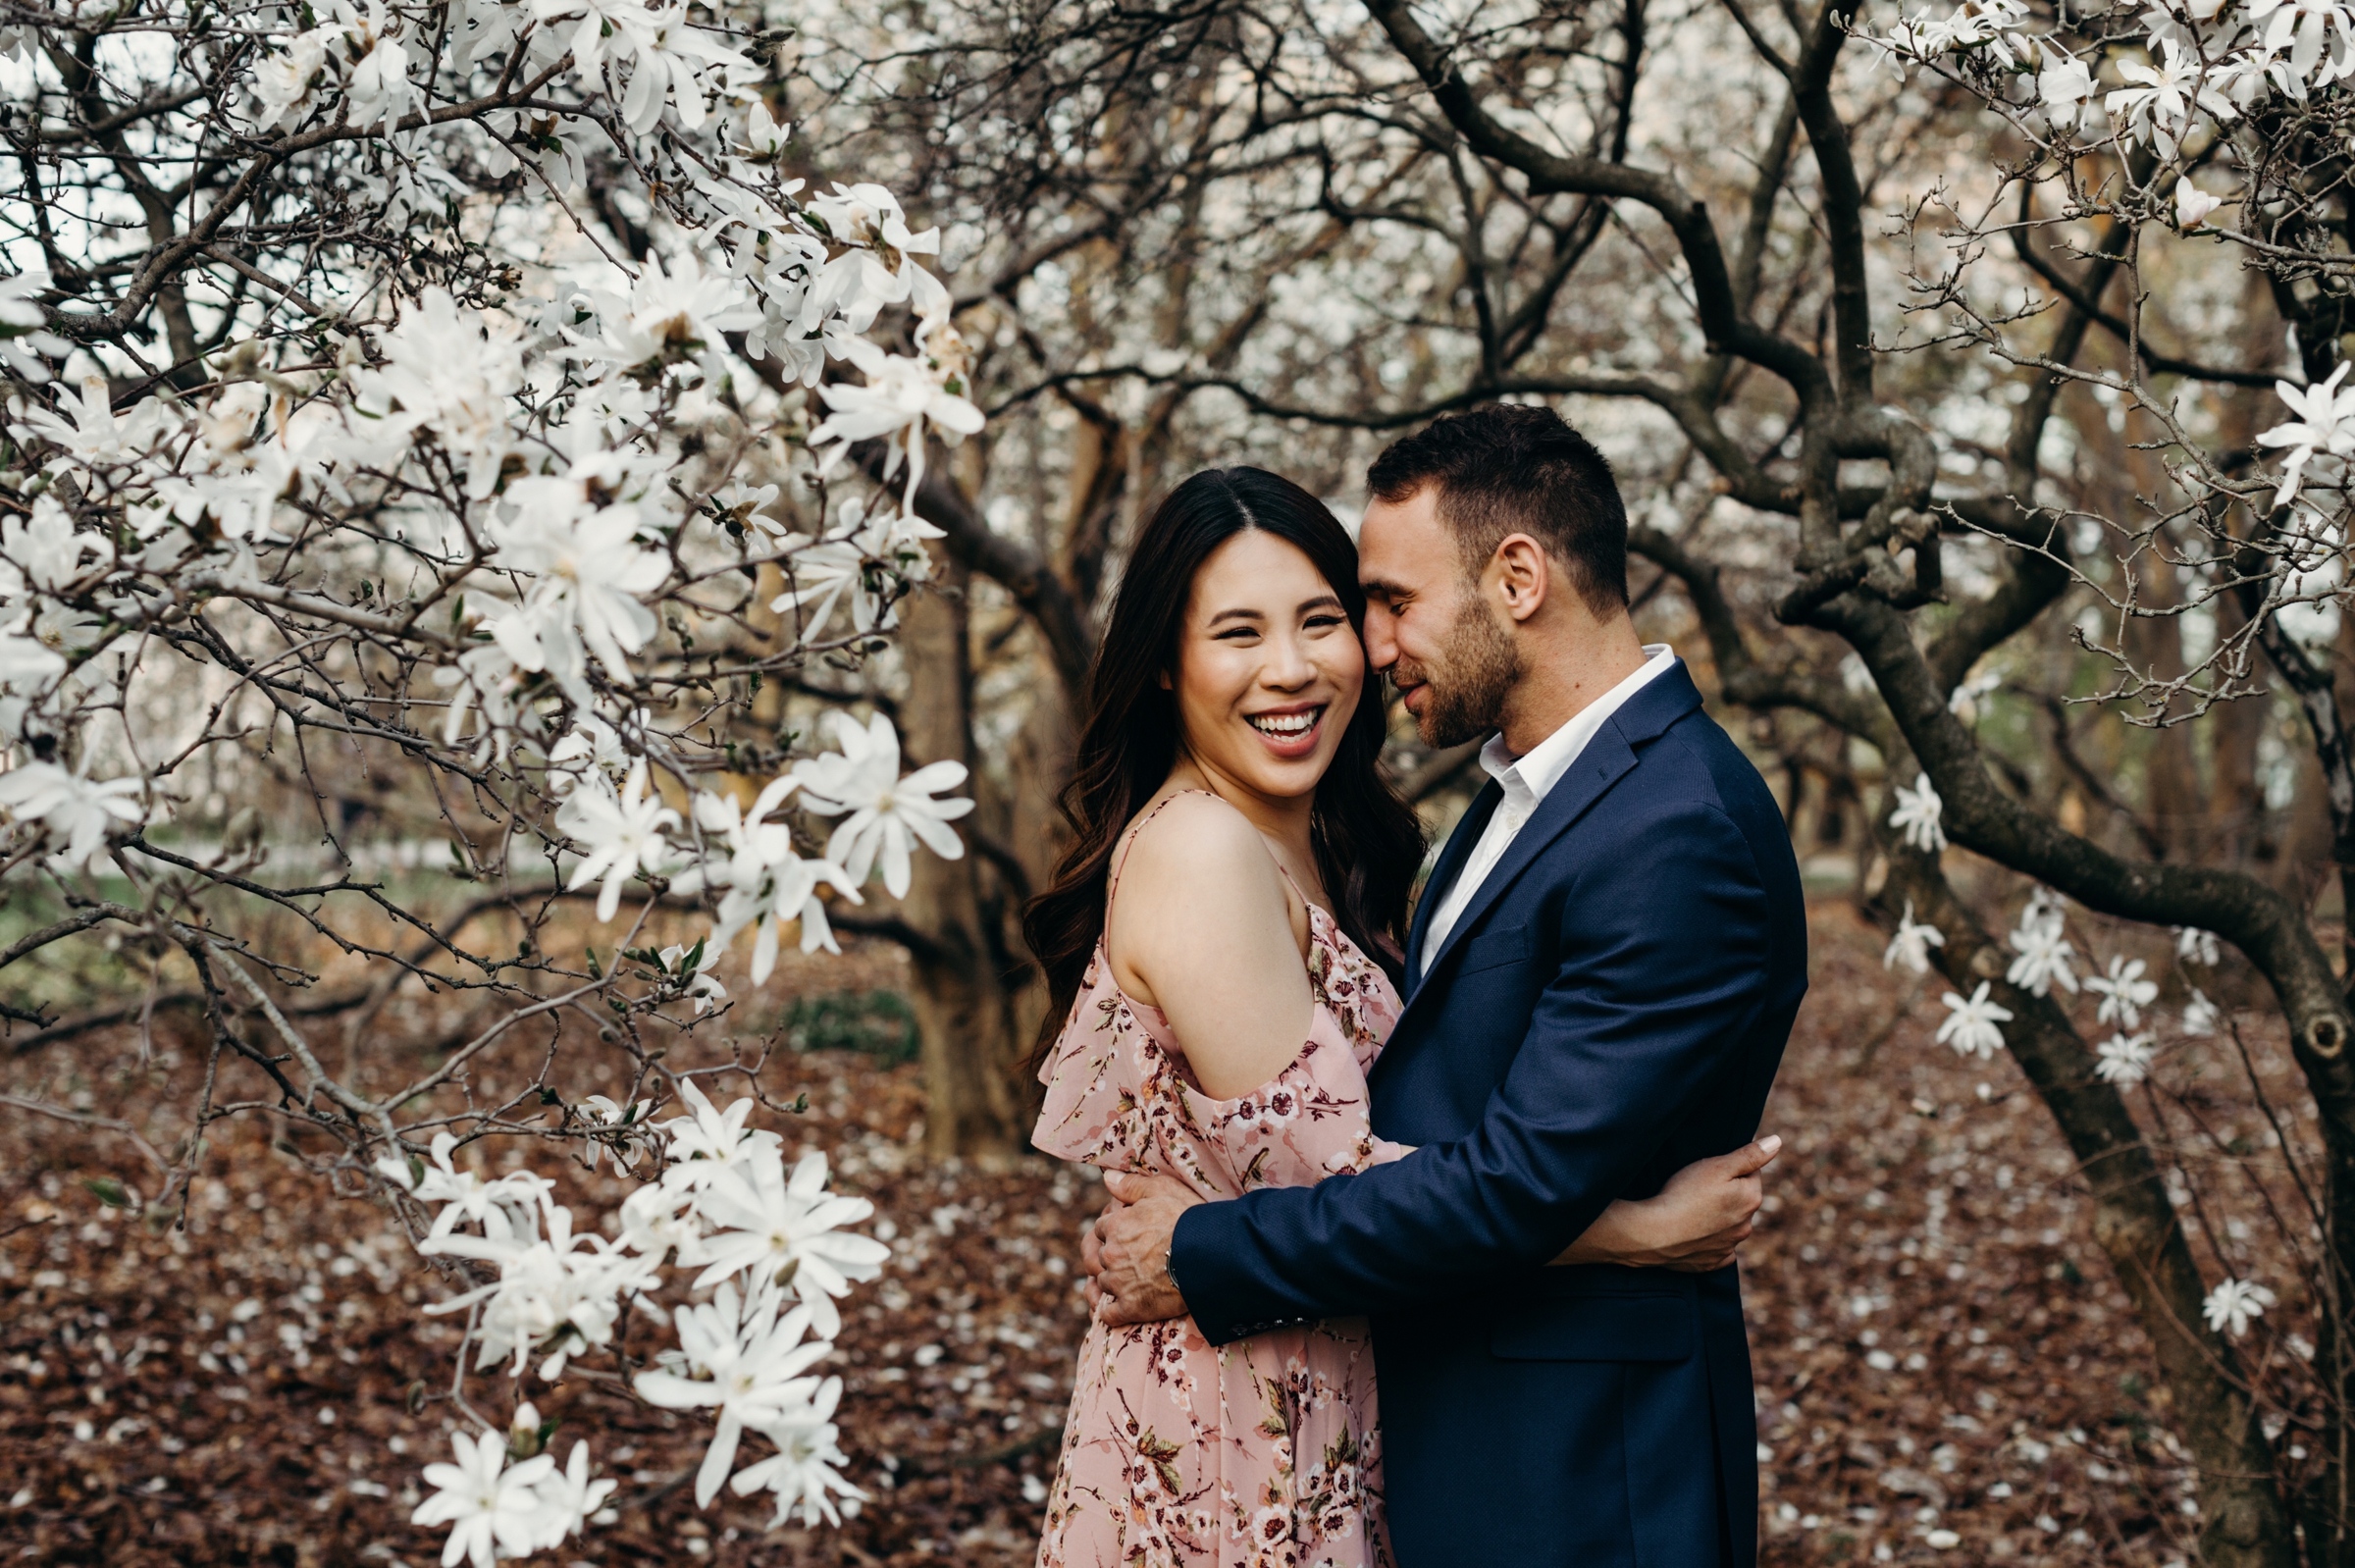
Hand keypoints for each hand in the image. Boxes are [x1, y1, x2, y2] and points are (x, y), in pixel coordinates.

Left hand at [1080, 1170, 1199, 1326]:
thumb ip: (1130, 1184)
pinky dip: (1110, 1312)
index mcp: (1115, 1226)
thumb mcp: (1162, 1189)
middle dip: (1111, 1256)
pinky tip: (1120, 1308)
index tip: (1128, 1235)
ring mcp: (1120, 1283)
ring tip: (1130, 1281)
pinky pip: (1109, 1314)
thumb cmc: (1189, 1218)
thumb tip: (1106, 1178)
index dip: (1113, 1231)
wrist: (1211, 1254)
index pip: (1101, 1229)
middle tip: (1130, 1258)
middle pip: (1099, 1256)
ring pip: (1104, 1283)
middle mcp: (1111, 1254)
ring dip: (1112, 1282)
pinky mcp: (1132, 1308)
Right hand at [1552, 1135, 1781, 1271]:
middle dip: (1726, 1193)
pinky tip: (1692, 1232)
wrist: (1654, 1233)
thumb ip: (1749, 1154)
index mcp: (1751, 1198)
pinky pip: (1717, 1248)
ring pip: (1729, 1224)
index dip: (1729, 1168)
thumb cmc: (1683, 1193)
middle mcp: (1746, 1226)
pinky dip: (1709, 1240)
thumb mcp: (1716, 1166)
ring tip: (1691, 1209)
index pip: (1751, 1173)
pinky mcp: (1712, 1262)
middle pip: (1740, 1200)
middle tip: (1697, 1188)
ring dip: (1717, 1216)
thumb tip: (1777, 1141)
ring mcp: (1729, 1247)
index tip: (1708, 1171)